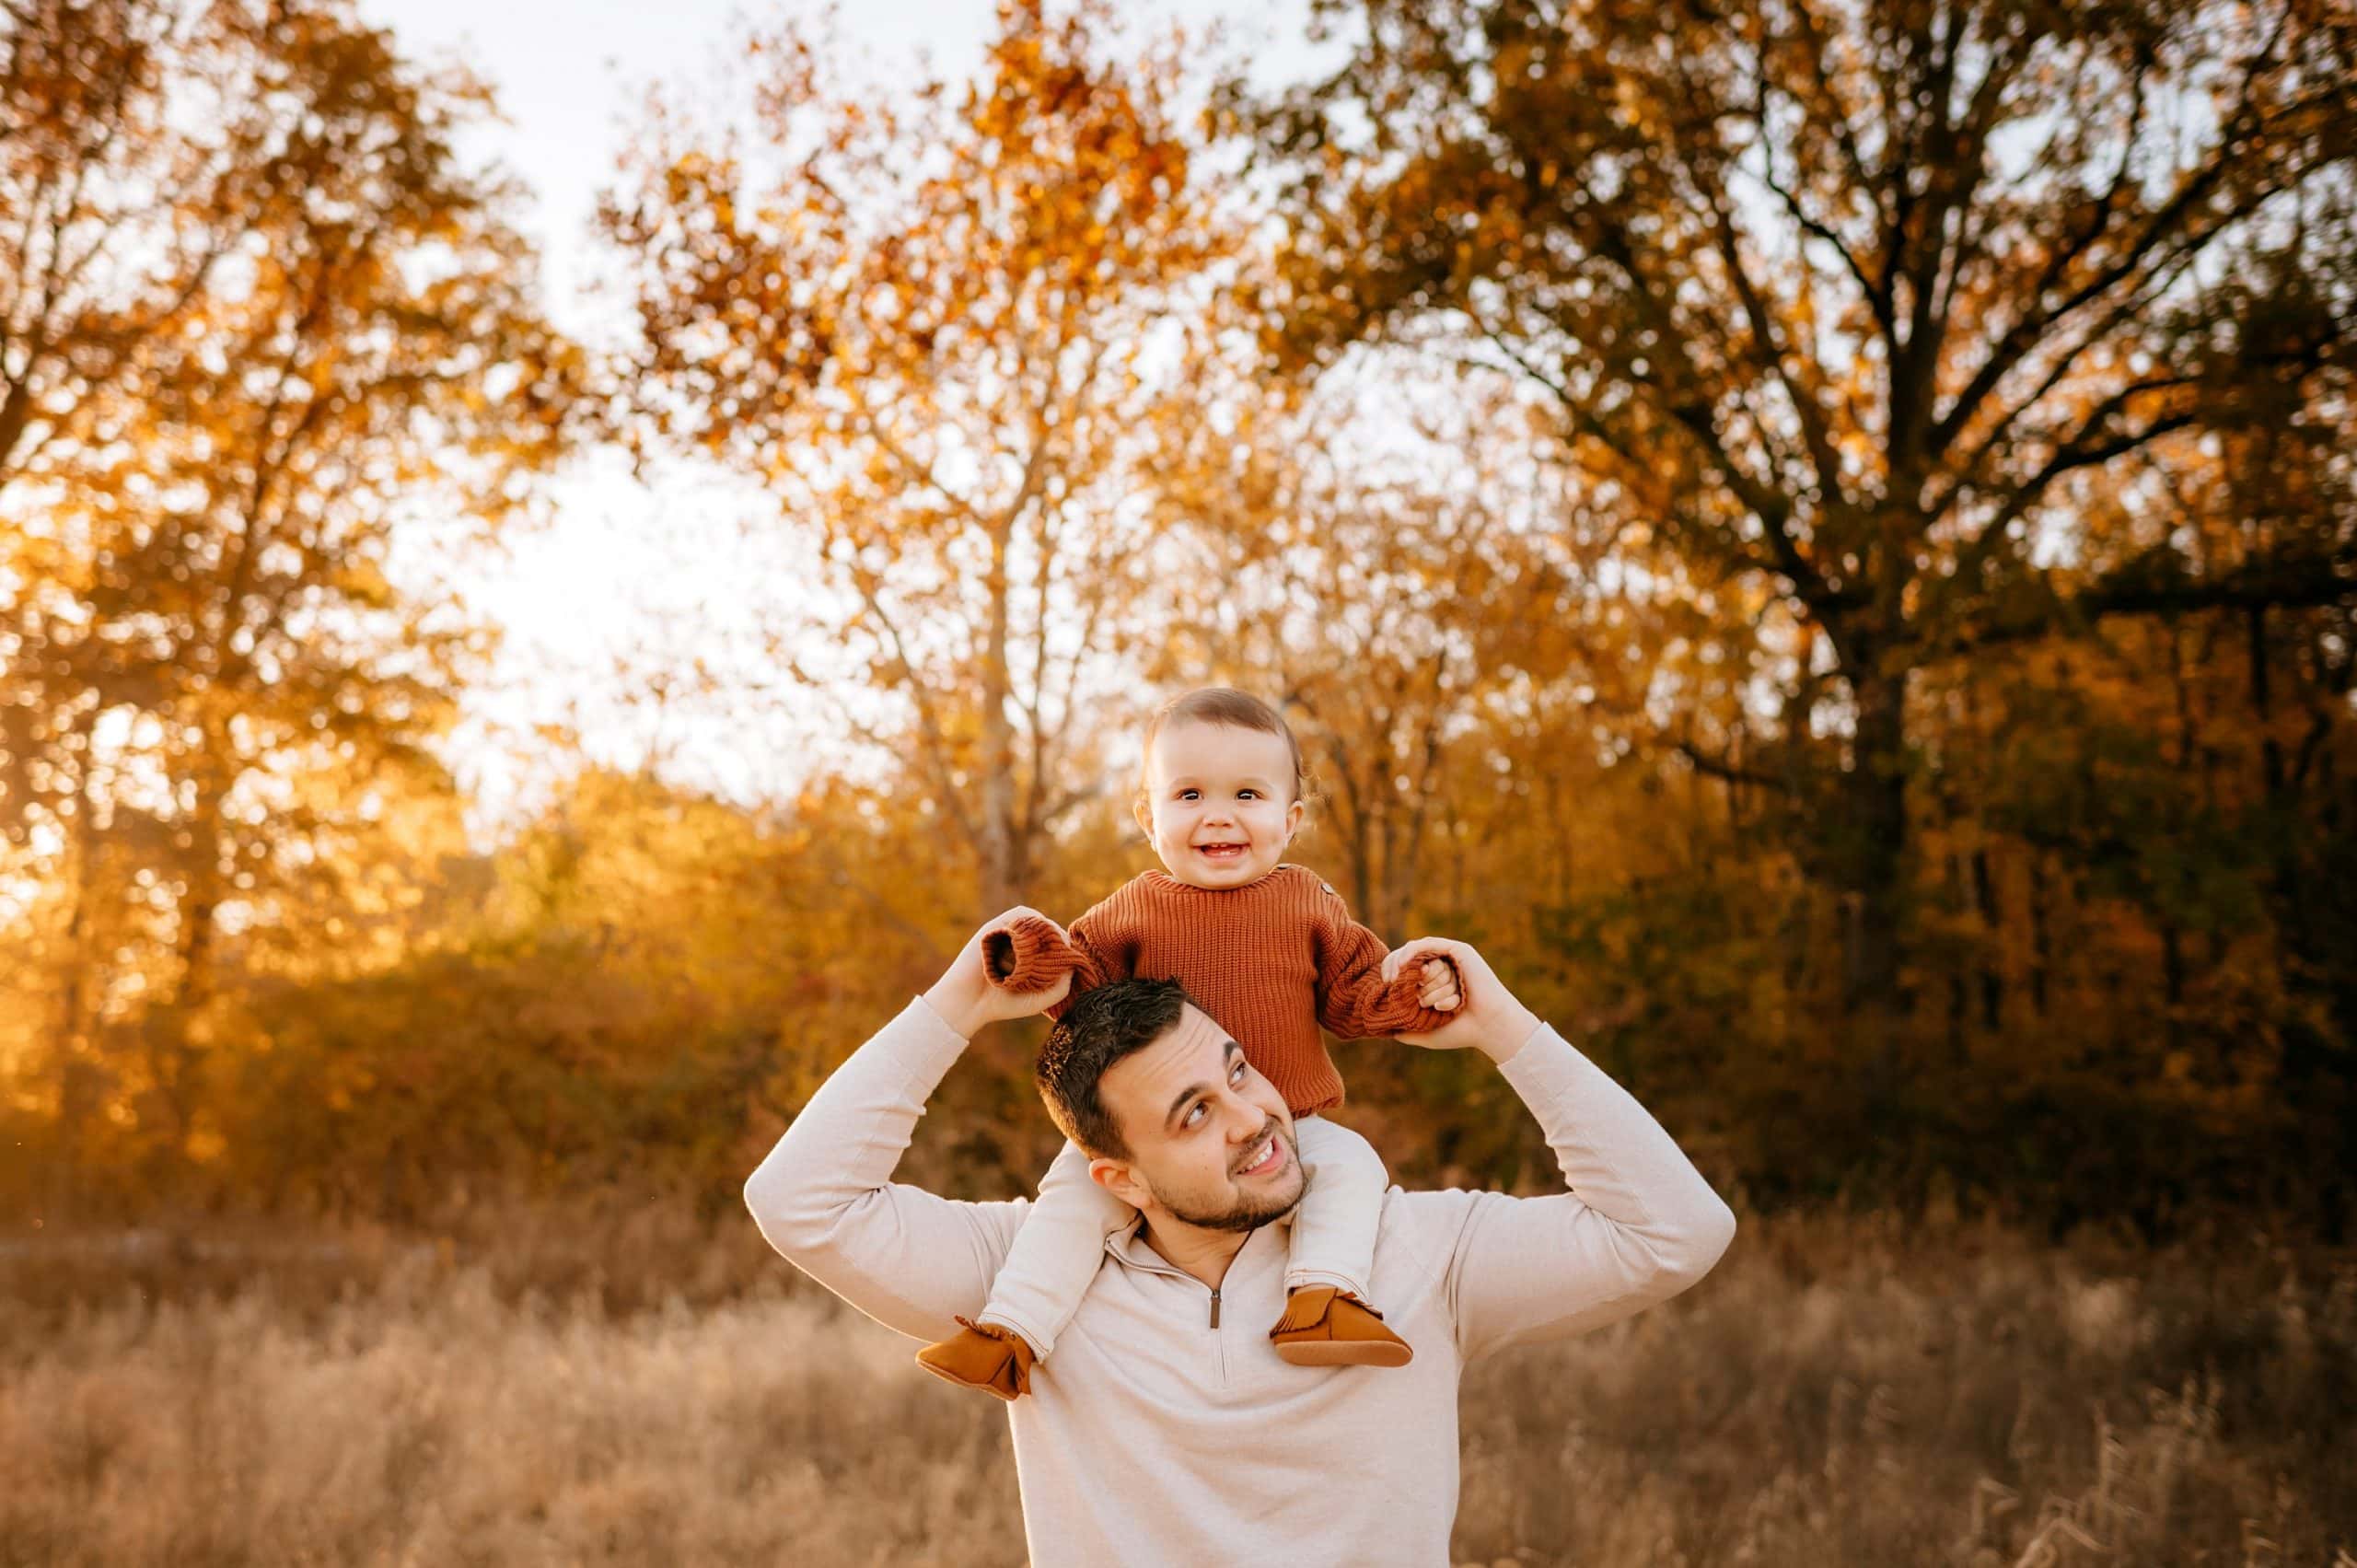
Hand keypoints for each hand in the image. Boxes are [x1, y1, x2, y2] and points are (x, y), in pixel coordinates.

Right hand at [924, 907, 1073, 1037]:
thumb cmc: (1002, 1004)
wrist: (969, 1003)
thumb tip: (1074, 964)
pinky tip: (1036, 937)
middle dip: (1059, 936)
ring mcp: (1006, 934)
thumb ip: (1061, 987)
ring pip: (1035, 919)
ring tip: (1053, 943)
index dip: (1065, 946)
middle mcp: (1018, 945)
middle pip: (1046, 929)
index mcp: (1029, 960)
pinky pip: (1017, 915)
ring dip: (1047, 927)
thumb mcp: (1039, 1000)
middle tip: (1064, 949)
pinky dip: (1029, 921)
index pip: (1053, 943)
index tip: (1072, 957)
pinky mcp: (994, 927)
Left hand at [1379, 938, 1539, 1061]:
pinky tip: (1406, 967)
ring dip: (1419, 980)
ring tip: (1427, 1001)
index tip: (1384, 986)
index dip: (1388, 972)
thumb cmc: (1460, 1031)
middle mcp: (1439, 967)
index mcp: (1431, 982)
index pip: (1401, 968)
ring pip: (1417, 956)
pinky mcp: (1458, 950)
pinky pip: (1427, 944)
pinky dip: (1412, 953)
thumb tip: (1384, 1028)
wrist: (1488, 1027)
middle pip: (1405, 959)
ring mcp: (1448, 957)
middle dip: (1398, 973)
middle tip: (1392, 984)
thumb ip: (1404, 1031)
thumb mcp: (1425, 1033)